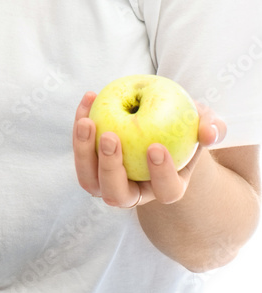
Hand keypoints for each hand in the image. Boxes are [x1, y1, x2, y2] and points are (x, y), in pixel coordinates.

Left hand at [72, 91, 225, 208]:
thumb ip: (212, 127)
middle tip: (109, 137)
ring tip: (87, 121)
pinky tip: (89, 98)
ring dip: (83, 152)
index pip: (166, 190)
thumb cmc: (186, 126)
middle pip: (117, 195)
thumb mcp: (204, 122)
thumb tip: (210, 131)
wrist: (163, 124)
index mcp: (167, 187)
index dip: (161, 174)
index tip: (155, 146)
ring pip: (90, 181)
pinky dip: (79, 127)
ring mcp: (109, 182)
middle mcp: (136, 192)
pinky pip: (81, 152)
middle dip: (110, 168)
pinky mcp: (91, 165)